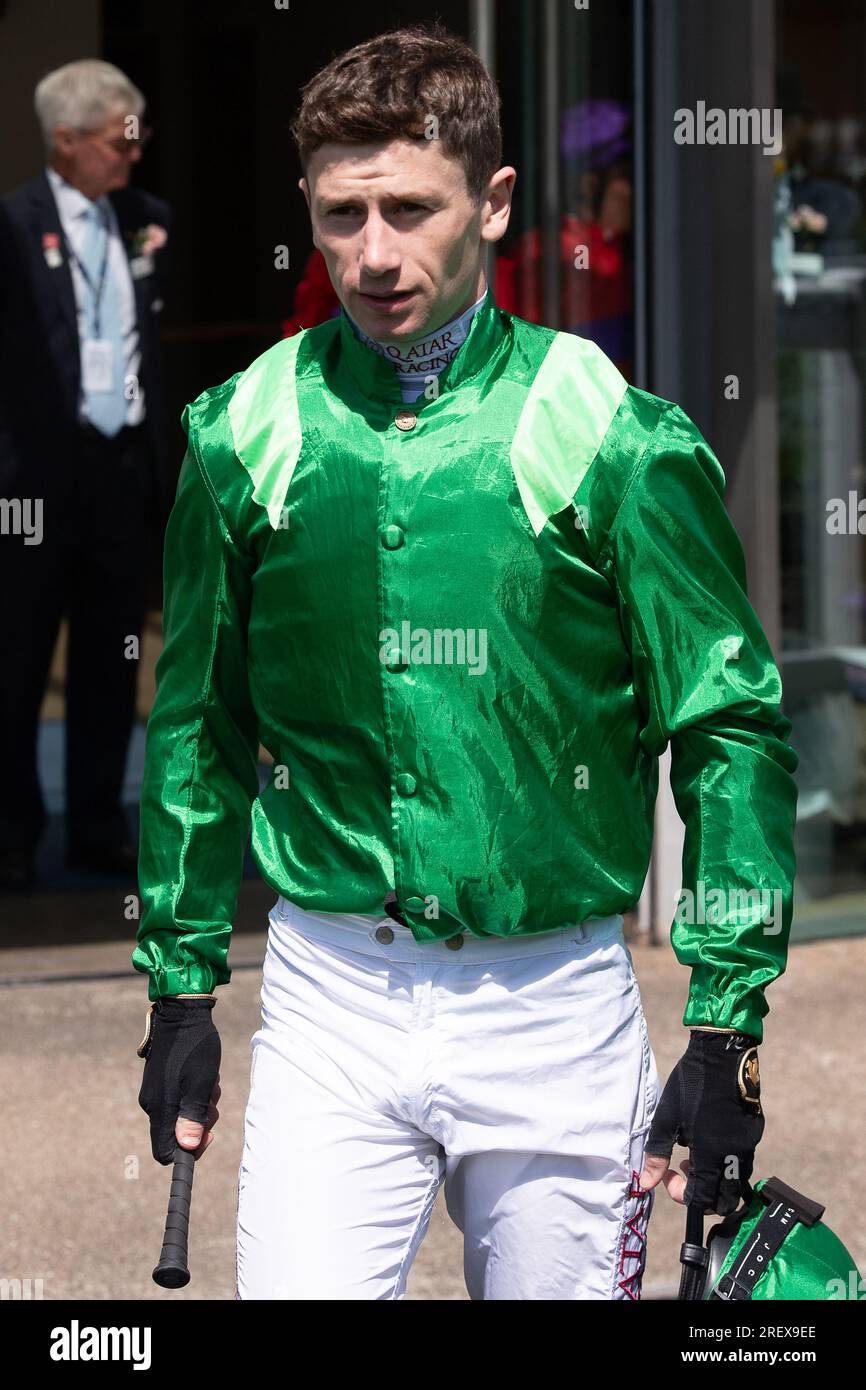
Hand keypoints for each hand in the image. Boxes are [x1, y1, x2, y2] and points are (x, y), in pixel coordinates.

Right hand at [137, 995, 220, 1164]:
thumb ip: (192, 1116)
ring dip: (201, 1105)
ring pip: (181, 1115)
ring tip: (211, 1083)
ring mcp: (155, 1091)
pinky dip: (195, 1092)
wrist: (181, 1013)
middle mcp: (152, 1104)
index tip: (208, 1135)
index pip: (164, 1151)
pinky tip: (205, 1075)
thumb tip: (187, 1148)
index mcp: (160, 1108)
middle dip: (200, 1122)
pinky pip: (179, 1099)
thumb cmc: (194, 1048)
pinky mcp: (160, 1082)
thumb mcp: (200, 1083)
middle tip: (213, 1100)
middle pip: (176, 1134)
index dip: (187, 1152)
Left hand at [638, 1030, 762, 1214]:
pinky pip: (743, 1160)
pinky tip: (709, 1137)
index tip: (668, 1174)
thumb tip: (646, 1183)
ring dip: (715, 1178)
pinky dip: (725, 1161)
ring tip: (694, 1152)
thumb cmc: (690, 1085)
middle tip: (685, 1170)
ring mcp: (749, 1144)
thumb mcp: (667, 1119)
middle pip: (725, 1199)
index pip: (702, 1200)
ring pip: (736, 1181)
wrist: (722, 1053)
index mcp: (712, 1155)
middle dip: (703, 1195)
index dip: (681, 1195)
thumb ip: (657, 1154)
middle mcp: (735, 1155)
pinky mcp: (754, 1131)